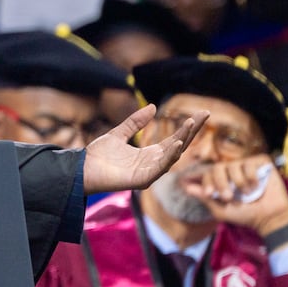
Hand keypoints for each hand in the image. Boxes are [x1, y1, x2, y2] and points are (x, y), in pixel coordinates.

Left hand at [83, 105, 207, 194]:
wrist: (82, 169)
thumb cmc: (98, 155)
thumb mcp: (119, 133)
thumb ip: (135, 122)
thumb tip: (153, 106)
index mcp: (150, 154)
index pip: (176, 139)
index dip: (188, 127)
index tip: (202, 113)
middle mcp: (154, 164)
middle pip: (179, 146)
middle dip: (192, 130)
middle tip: (206, 114)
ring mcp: (149, 173)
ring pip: (172, 156)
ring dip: (183, 140)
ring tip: (191, 124)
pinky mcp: (142, 180)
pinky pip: (160, 168)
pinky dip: (169, 156)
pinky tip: (176, 143)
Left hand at [182, 155, 287, 238]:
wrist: (270, 218)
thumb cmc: (246, 216)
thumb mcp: (221, 210)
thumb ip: (205, 197)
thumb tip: (185, 186)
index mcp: (222, 180)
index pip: (207, 173)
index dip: (207, 182)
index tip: (211, 194)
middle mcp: (233, 171)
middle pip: (217, 167)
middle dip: (221, 183)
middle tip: (228, 198)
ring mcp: (247, 166)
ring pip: (233, 165)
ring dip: (238, 182)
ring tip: (246, 194)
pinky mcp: (262, 163)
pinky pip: (250, 163)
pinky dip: (251, 176)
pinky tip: (257, 186)